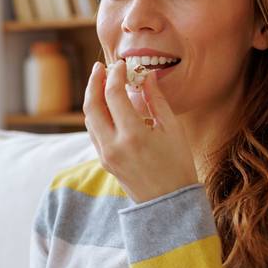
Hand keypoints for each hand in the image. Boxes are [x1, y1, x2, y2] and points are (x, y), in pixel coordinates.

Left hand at [81, 59, 198, 203]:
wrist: (169, 204)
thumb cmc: (178, 165)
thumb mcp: (172, 129)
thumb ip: (156, 99)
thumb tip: (146, 75)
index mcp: (133, 135)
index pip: (113, 94)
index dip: (115, 74)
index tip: (121, 64)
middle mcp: (113, 145)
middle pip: (92, 105)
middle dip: (94, 82)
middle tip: (100, 67)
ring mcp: (105, 155)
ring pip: (89, 119)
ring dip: (92, 97)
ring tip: (102, 82)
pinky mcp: (104, 161)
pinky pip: (94, 132)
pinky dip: (96, 114)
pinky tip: (105, 104)